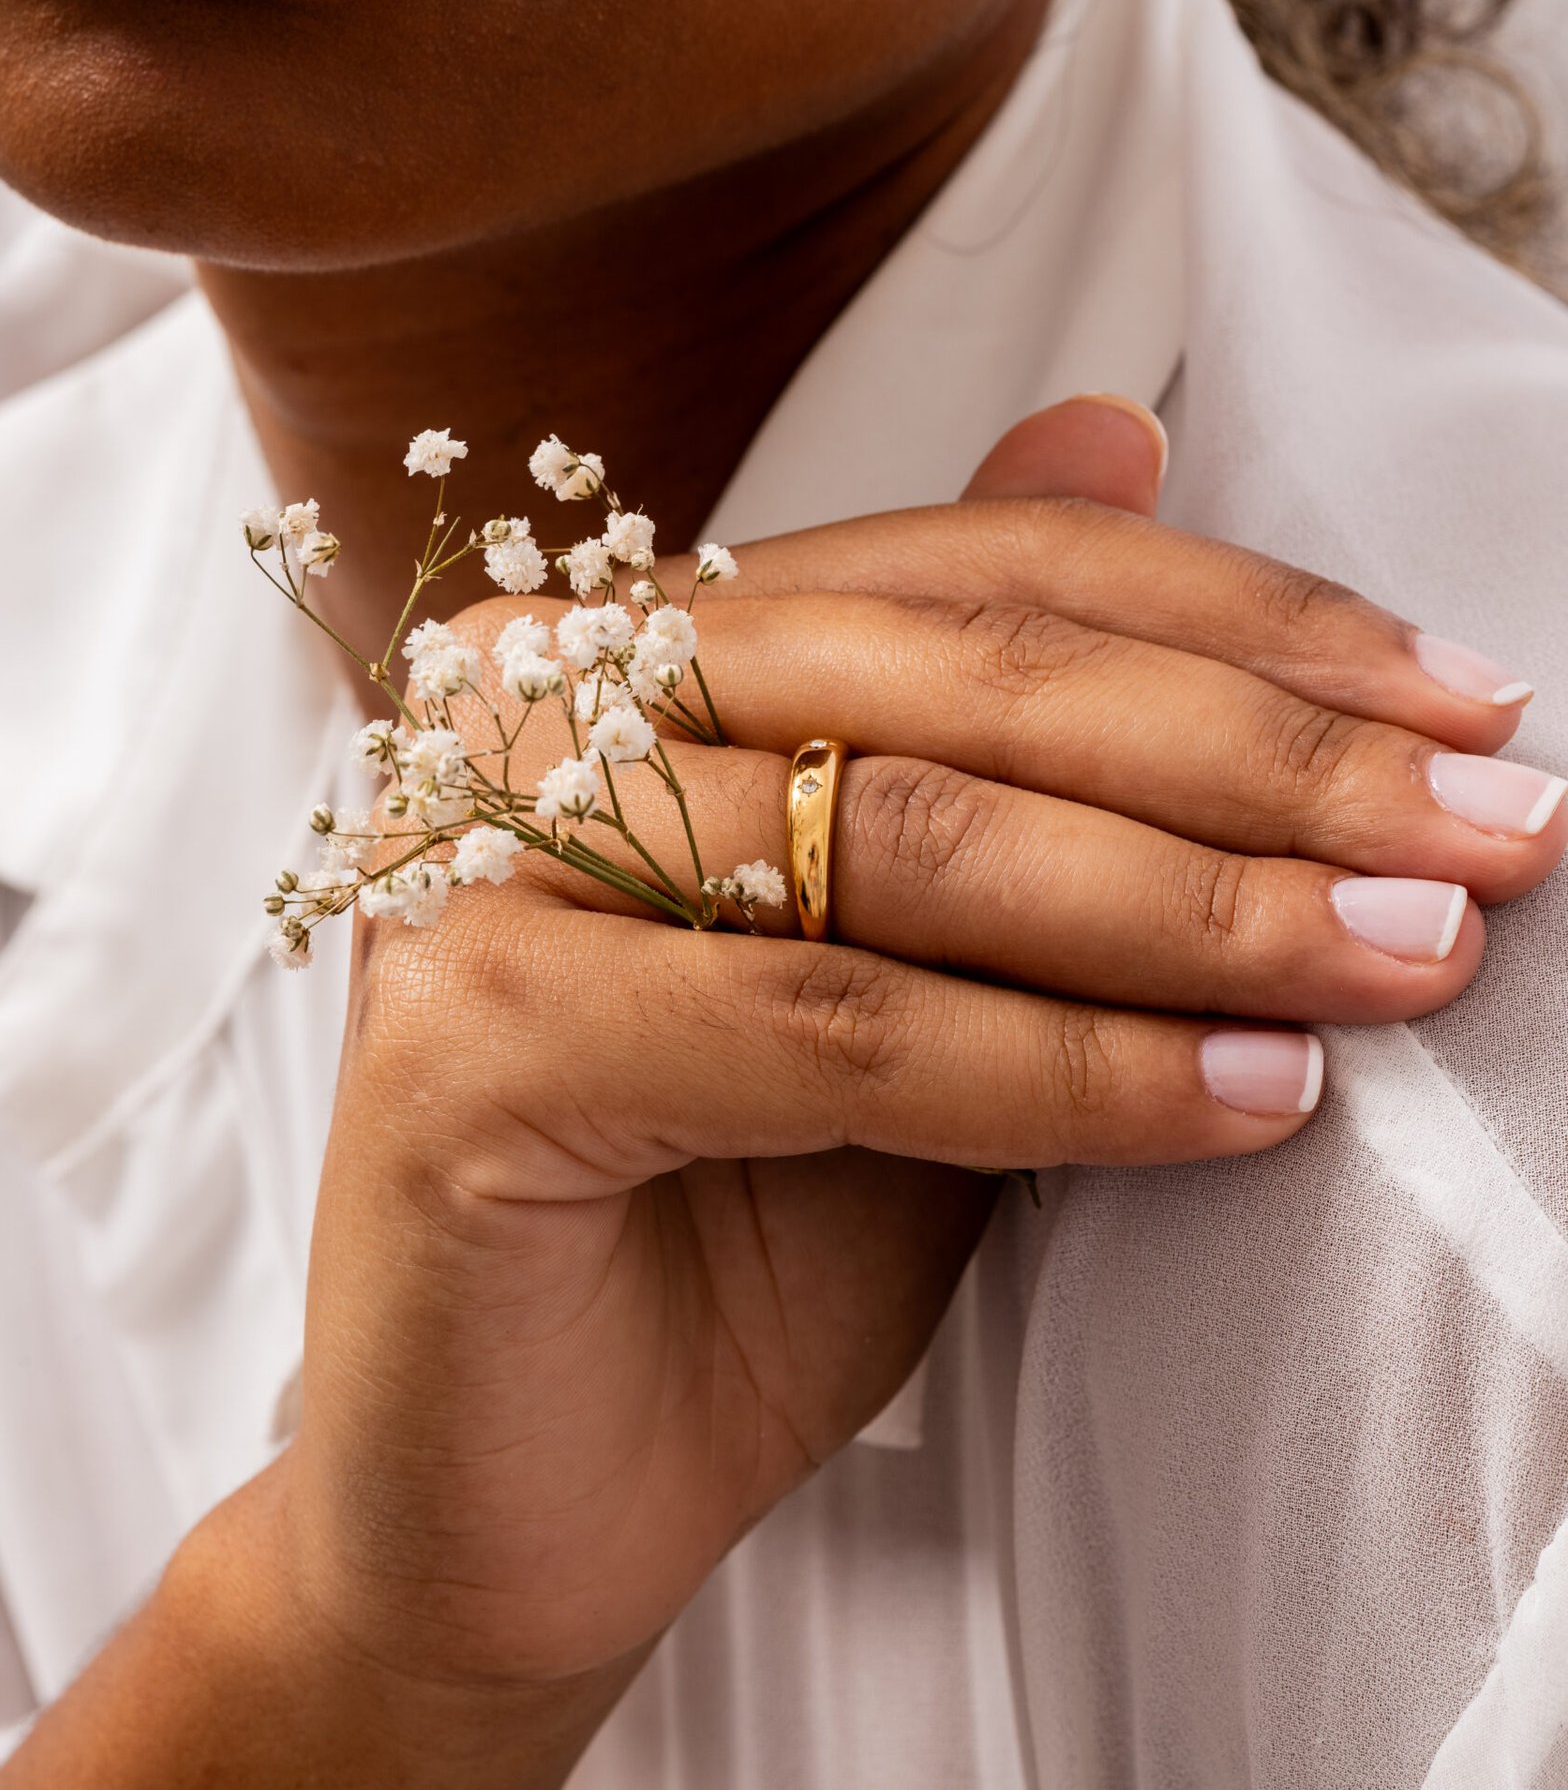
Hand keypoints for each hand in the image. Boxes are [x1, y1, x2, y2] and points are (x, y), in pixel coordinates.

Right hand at [241, 400, 1560, 1745]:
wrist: (522, 1508)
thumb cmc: (723, 1231)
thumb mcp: (910, 952)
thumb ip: (998, 731)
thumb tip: (1122, 430)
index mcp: (637, 646)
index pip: (974, 570)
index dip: (1236, 624)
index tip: (1453, 707)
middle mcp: (537, 709)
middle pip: (958, 681)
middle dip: (1260, 760)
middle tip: (1482, 832)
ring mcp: (482, 858)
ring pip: (910, 837)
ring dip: (1201, 905)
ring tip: (1402, 956)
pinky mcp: (472, 1038)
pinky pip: (838, 1026)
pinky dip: (1068, 1066)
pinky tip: (1249, 1096)